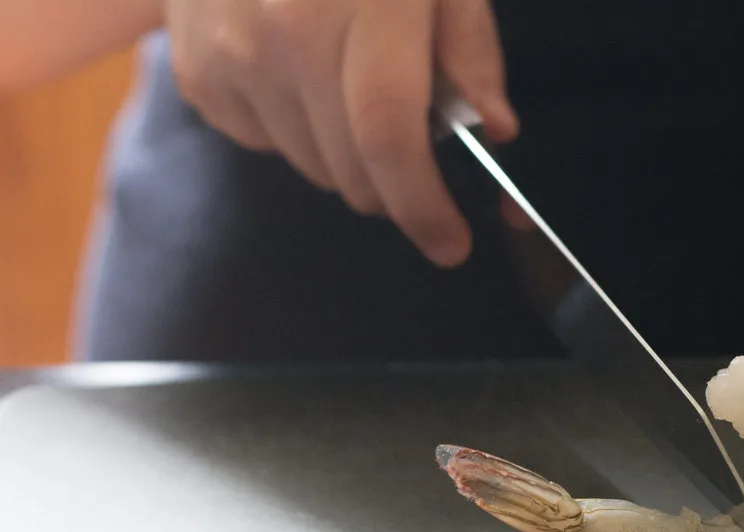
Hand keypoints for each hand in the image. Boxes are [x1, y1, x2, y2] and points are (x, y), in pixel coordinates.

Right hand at [165, 0, 518, 266]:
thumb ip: (470, 48)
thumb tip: (495, 131)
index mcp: (367, 3)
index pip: (390, 134)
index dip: (423, 205)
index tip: (451, 244)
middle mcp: (287, 30)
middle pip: (350, 167)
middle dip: (395, 188)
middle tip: (415, 158)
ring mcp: (230, 50)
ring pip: (310, 166)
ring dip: (345, 155)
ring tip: (350, 86)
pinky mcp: (195, 68)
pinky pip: (261, 142)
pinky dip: (293, 129)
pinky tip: (301, 73)